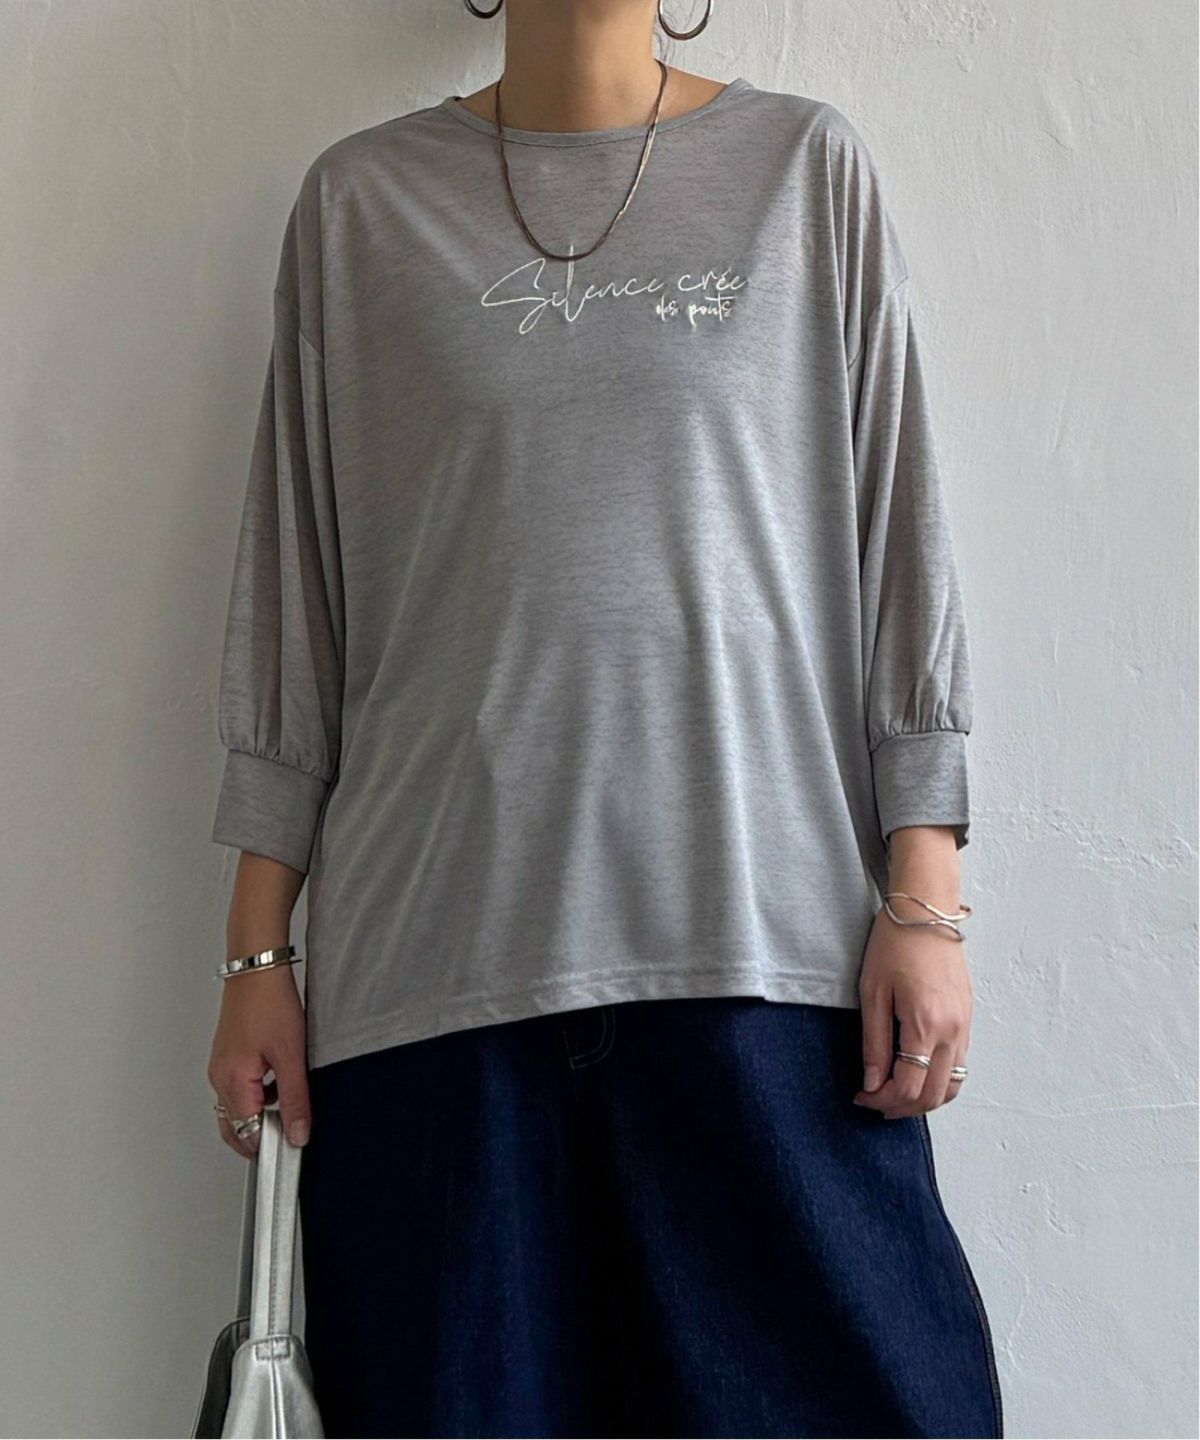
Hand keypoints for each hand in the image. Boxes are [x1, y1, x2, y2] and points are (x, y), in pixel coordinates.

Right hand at [207, 963, 311, 1157]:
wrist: (257, 968)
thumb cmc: (269, 1002)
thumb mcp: (291, 1056)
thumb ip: (294, 1099)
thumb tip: (297, 1134)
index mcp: (231, 1082)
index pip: (245, 1134)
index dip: (268, 1144)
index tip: (291, 1145)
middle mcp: (220, 1078)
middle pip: (235, 1127)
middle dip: (260, 1136)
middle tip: (290, 1132)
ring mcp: (221, 1067)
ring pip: (237, 1108)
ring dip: (260, 1114)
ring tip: (289, 1101)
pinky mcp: (228, 1056)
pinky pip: (239, 1088)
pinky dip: (258, 1095)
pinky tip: (280, 1081)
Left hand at [853, 901, 973, 1118]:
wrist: (925, 910)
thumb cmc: (894, 943)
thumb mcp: (872, 993)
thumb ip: (874, 1043)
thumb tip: (872, 1084)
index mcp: (926, 1023)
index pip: (909, 1086)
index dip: (882, 1100)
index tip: (861, 1097)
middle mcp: (953, 1030)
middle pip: (934, 1094)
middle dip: (902, 1107)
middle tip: (875, 1103)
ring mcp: (965, 1025)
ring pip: (954, 1085)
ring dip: (925, 1099)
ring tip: (895, 1095)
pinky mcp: (968, 1017)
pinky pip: (961, 1064)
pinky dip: (941, 1080)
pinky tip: (916, 1073)